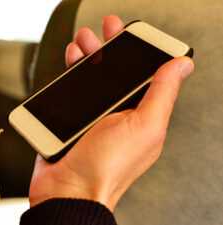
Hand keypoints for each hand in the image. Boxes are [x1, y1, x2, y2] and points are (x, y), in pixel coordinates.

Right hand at [29, 15, 193, 210]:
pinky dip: (71, 74)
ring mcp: (93, 118)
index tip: (131, 34)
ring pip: (92, 79)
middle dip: (110, 48)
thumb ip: (162, 95)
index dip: (138, 52)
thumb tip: (182, 66)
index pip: (144, 76)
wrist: (68, 191)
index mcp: (140, 116)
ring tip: (82, 42)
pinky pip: (72, 92)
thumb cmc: (105, 168)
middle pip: (115, 74)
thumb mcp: (143, 127)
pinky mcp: (71, 121)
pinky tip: (70, 63)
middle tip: (104, 31)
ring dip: (88, 56)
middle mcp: (118, 115)